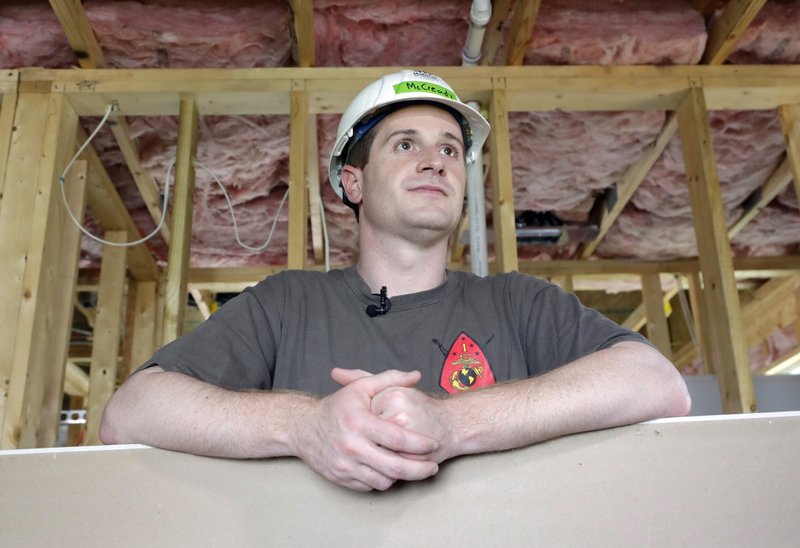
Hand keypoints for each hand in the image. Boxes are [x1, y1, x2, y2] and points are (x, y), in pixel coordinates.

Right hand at [292, 369, 439, 491]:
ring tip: (411, 467)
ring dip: (401, 477)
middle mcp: (352, 446)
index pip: (398, 438)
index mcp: (359, 423)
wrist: (303, 428)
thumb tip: (416, 376)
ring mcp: (345, 466)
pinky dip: (383, 480)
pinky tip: (389, 470)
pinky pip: (370, 486)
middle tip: (432, 467)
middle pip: (395, 467)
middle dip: (419, 469)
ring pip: (384, 481)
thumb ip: (390, 378)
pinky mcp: (341, 478)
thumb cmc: (336, 406)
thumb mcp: (361, 387)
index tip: (434, 444)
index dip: (420, 444)